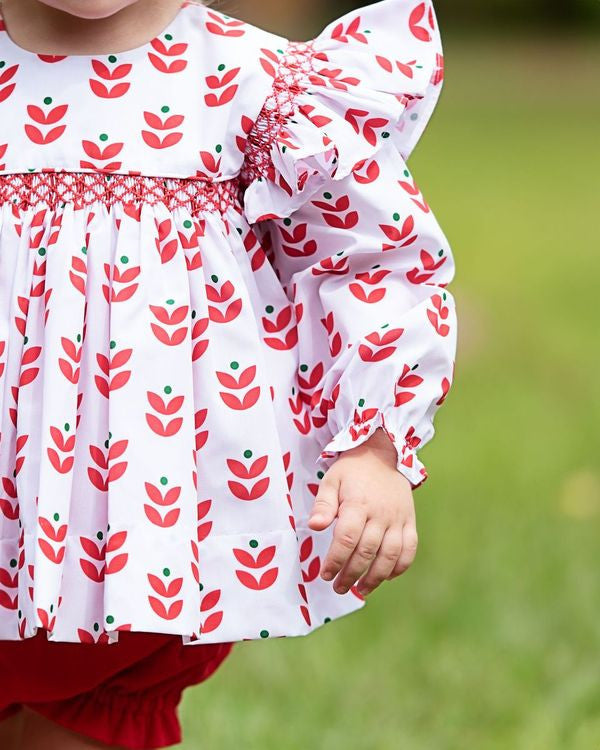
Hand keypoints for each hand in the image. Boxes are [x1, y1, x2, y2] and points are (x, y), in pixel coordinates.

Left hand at [307, 428, 417, 595]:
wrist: (383, 454)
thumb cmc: (352, 471)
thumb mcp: (332, 480)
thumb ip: (323, 504)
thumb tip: (315, 526)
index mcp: (358, 504)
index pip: (347, 538)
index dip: (336, 560)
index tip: (326, 574)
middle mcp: (381, 514)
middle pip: (367, 551)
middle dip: (351, 574)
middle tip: (338, 587)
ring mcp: (398, 518)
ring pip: (390, 555)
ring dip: (376, 577)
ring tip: (361, 590)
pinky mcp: (410, 521)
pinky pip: (409, 549)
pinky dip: (400, 566)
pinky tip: (386, 577)